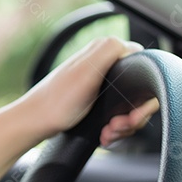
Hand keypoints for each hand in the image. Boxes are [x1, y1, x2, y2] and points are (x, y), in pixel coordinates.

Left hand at [19, 37, 158, 144]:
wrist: (35, 122)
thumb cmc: (57, 101)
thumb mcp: (86, 72)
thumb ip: (110, 51)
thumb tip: (134, 46)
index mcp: (105, 52)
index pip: (146, 69)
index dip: (144, 96)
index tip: (131, 114)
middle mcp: (105, 65)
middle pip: (140, 93)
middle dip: (133, 116)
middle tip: (116, 127)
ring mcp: (103, 85)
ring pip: (131, 108)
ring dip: (124, 126)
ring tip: (108, 133)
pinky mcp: (99, 101)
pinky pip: (120, 116)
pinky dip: (116, 129)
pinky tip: (105, 135)